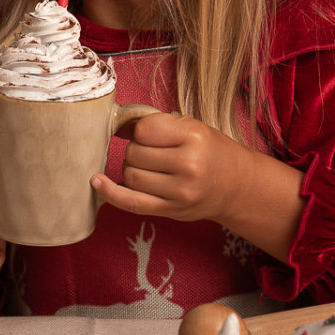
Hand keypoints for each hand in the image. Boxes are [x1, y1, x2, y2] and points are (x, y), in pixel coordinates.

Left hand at [90, 111, 236, 223]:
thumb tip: (114, 124)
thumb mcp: (191, 127)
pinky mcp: (172, 210)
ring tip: (150, 168)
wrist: (237, 186)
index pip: (143, 130)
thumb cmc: (211, 151)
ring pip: (130, 176)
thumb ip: (155, 124)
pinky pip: (131, 202)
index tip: (151, 134)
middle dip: (136, 151)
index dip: (141, 131)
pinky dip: (110, 192)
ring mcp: (180, 191)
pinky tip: (96, 182)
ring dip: (131, 170)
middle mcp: (188, 165)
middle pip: (134, 154)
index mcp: (194, 136)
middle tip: (154, 153)